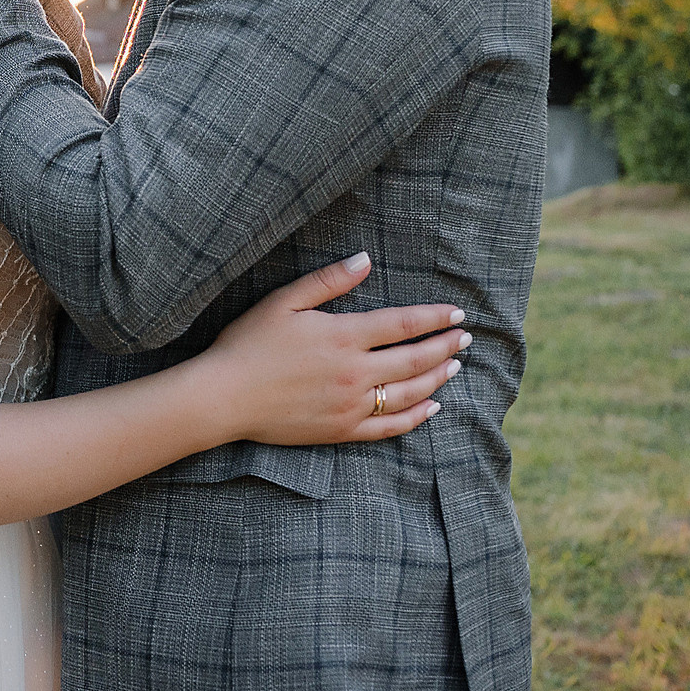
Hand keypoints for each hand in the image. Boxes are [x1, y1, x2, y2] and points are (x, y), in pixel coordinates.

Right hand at [195, 254, 469, 447]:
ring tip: (454, 367)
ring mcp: (351, 405)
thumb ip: (329, 281)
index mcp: (343, 336)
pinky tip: (432, 407)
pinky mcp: (342, 430)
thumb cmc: (248, 344)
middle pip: (414, 359)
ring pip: (409, 393)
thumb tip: (366, 259)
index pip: (403, 324)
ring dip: (437, 378)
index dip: (434, 318)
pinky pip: (390, 427)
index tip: (457, 314)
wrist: (224, 396)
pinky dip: (416, 417)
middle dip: (446, 347)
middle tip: (465, 339)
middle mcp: (355, 372)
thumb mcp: (284, 301)